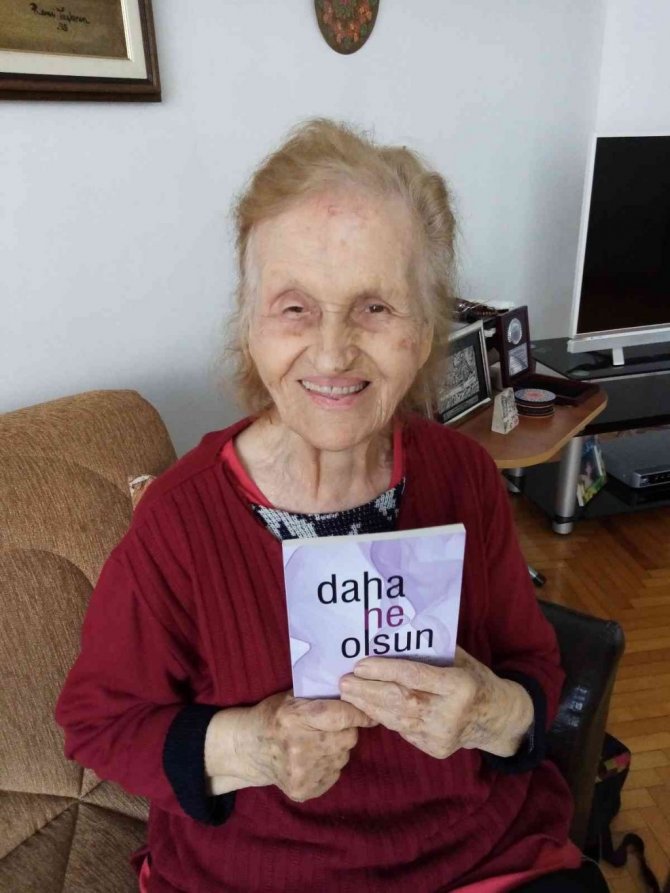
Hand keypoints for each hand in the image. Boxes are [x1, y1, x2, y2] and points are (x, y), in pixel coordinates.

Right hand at [205, 691, 375, 801]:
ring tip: (318, 742)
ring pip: (343, 757)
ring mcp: (302, 773)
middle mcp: (299, 747)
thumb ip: (320, 695)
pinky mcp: (303, 790)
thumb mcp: (291, 697)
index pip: (340, 717)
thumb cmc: (274, 716)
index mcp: (295, 718)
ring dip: (337, 748)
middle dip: (345, 730)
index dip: (358, 714)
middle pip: (348, 738)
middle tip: (331, 727)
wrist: (249, 749)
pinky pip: (334, 775)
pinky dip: (329, 766)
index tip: (368, 713)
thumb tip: (356, 692)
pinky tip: (312, 759)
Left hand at [338, 647, 532, 759]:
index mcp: (460, 686)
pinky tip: (367, 707)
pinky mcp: (435, 749)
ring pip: (398, 720)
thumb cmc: (474, 679)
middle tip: (344, 682)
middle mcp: (450, 714)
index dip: (386, 670)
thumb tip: (392, 636)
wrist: (496, 718)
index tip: (360, 665)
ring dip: (369, 706)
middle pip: (402, 701)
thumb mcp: (460, 660)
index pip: (415, 676)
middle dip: (369, 691)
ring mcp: (442, 735)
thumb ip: (431, 651)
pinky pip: (403, 730)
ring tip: (349, 694)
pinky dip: (384, 717)